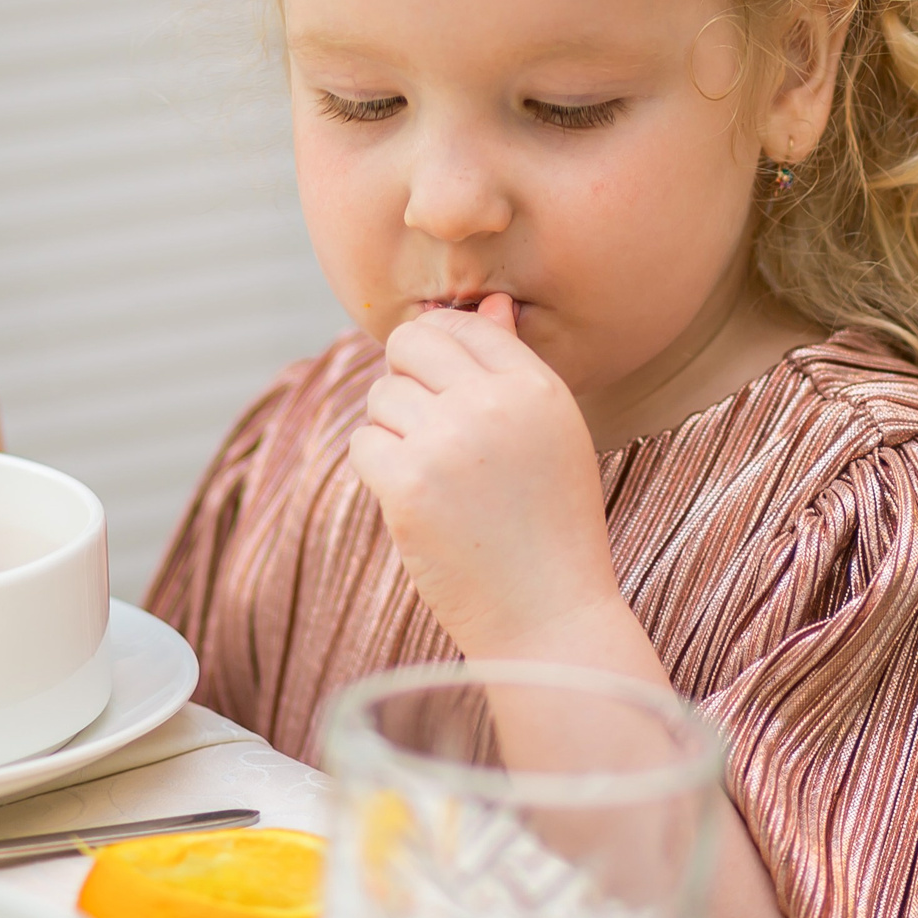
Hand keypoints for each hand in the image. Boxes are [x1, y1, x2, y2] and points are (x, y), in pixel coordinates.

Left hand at [347, 294, 621, 656]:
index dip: (440, 349)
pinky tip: (413, 498)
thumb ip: (513, 366)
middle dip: (406, 379)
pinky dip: (378, 469)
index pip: (463, 325)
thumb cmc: (552, 526)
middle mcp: (493, 404)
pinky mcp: (409, 486)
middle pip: (409, 345)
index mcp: (536, 387)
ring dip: (393, 431)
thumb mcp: (553, 434)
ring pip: (381, 397)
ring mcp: (447, 443)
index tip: (443, 389)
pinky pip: (364, 444)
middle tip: (427, 427)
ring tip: (433, 475)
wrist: (548, 615)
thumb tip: (489, 302)